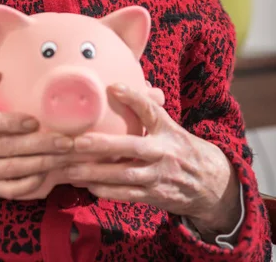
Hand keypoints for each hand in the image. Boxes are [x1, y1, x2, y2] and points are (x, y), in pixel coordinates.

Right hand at [0, 71, 73, 203]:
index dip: (12, 124)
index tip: (35, 120)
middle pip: (8, 149)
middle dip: (40, 145)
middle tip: (66, 141)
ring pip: (13, 170)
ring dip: (42, 164)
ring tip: (65, 155)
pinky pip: (10, 190)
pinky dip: (30, 185)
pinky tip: (48, 175)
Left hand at [65, 84, 240, 235]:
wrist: (211, 184)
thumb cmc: (180, 148)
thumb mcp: (169, 126)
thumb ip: (146, 108)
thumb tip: (118, 85)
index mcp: (167, 130)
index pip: (150, 110)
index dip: (133, 98)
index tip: (112, 87)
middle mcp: (163, 152)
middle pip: (131, 146)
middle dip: (102, 145)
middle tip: (76, 142)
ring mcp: (159, 176)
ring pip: (124, 175)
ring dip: (96, 172)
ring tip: (70, 168)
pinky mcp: (154, 196)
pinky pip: (127, 195)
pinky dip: (107, 191)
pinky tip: (87, 185)